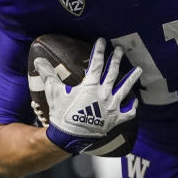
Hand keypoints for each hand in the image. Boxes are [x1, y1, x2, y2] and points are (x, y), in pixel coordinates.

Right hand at [35, 38, 140, 155]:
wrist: (70, 137)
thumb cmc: (62, 114)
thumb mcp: (54, 92)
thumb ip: (48, 75)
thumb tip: (39, 59)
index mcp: (90, 86)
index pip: (96, 64)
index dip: (99, 51)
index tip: (102, 41)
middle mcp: (104, 94)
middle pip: (113, 73)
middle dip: (117, 59)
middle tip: (121, 49)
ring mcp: (111, 106)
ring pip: (125, 89)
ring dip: (132, 78)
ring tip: (139, 69)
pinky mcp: (115, 119)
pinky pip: (128, 112)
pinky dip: (132, 107)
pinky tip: (135, 101)